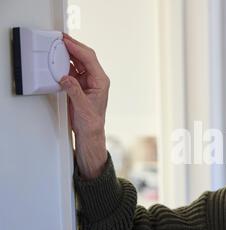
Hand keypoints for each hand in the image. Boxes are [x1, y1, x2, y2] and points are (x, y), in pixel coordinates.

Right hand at [60, 33, 108, 178]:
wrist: (89, 131)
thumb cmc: (91, 121)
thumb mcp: (82, 106)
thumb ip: (73, 91)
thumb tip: (65, 78)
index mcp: (101, 81)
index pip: (90, 60)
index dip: (78, 48)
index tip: (67, 41)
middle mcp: (96, 79)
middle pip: (85, 57)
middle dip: (74, 46)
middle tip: (61, 38)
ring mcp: (88, 81)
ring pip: (79, 61)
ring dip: (69, 53)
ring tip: (58, 45)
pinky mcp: (80, 84)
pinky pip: (73, 69)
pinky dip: (65, 63)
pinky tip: (58, 59)